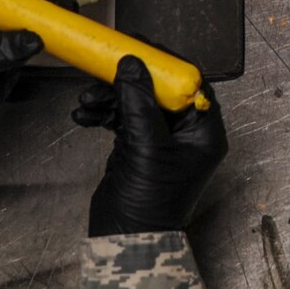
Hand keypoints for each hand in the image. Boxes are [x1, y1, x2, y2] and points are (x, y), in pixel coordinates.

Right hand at [76, 55, 227, 234]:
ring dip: (109, 97)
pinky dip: (103, 113)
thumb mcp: (147, 147)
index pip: (190, 82)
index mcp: (204, 131)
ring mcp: (161, 139)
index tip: (137, 48)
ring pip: (136, 101)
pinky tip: (85, 116)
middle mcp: (186, 133)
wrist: (127, 240)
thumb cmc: (151, 205)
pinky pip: (121, 117)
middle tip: (105, 67)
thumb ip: (139, 103)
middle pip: (159, 89)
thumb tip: (133, 64)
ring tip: (88, 101)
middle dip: (128, 80)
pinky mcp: (138, 146)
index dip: (163, 63)